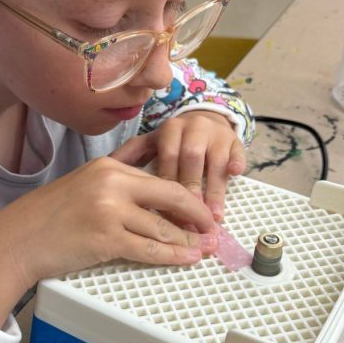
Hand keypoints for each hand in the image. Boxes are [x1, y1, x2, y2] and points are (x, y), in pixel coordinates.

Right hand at [0, 157, 217, 325]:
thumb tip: (151, 180)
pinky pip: (149, 249)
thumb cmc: (49, 216)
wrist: (18, 240)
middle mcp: (111, 183)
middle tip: (213, 226)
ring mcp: (109, 210)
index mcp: (108, 166)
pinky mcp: (105, 238)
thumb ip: (116, 178)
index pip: (159, 176)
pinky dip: (172, 256)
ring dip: (188, 240)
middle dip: (197, 213)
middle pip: (170, 195)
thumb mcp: (83, 183)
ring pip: (162, 226)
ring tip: (204, 248)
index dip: (187, 193)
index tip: (201, 205)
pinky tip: (186, 258)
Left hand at [111, 111, 245, 220]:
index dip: (166, 187)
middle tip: (189, 221)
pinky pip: (238, 151)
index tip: (165, 213)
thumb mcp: (152, 145)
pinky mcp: (234, 139)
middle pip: (190, 159)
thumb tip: (105, 169)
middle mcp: (192, 128)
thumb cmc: (174, 142)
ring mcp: (215, 133)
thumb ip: (132, 157)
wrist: (204, 121)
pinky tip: (235, 175)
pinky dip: (237, 163)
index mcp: (168, 130)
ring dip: (214, 189)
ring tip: (213, 217)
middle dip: (191, 192)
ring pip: (214, 160)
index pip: (166, 158)